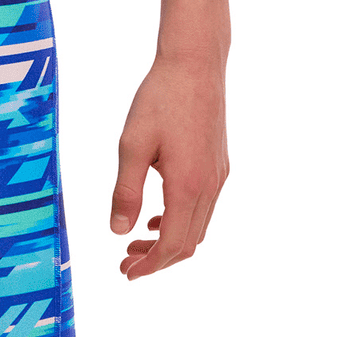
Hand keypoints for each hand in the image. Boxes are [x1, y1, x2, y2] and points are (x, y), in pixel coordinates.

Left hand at [110, 53, 228, 278]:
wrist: (195, 64)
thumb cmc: (160, 99)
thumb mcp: (132, 144)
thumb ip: (126, 191)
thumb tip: (118, 232)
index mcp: (188, 186)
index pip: (173, 245)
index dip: (150, 266)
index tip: (126, 273)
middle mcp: (210, 186)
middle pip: (188, 243)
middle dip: (158, 259)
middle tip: (126, 263)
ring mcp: (218, 175)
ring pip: (198, 226)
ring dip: (170, 240)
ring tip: (137, 240)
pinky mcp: (218, 163)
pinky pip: (204, 207)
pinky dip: (181, 220)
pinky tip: (158, 213)